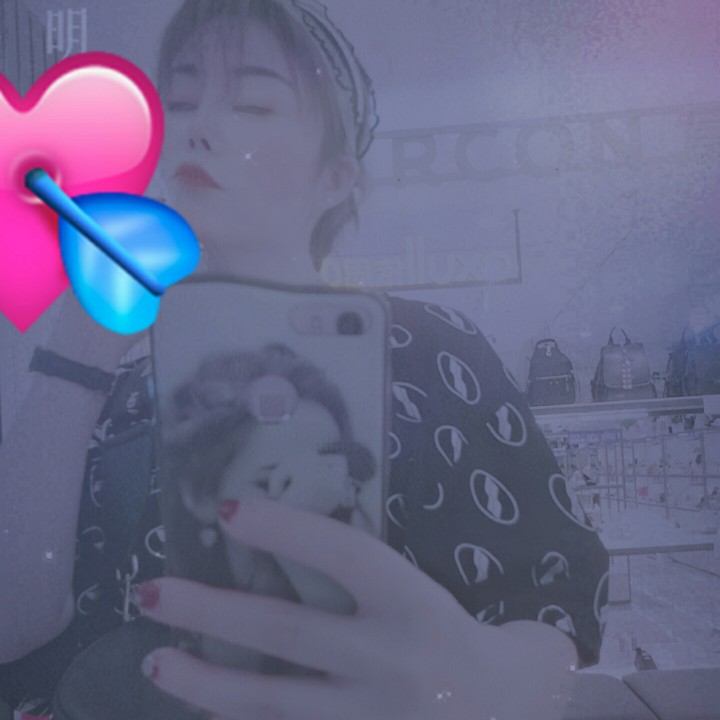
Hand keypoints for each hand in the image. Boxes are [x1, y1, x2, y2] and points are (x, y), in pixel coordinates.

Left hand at [135, 498, 577, 719]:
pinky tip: (207, 710)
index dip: (285, 528)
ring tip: (156, 662)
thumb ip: (382, 574)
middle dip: (210, 610)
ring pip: (273, 702)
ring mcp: (373, 718)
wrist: (517, 718)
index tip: (228, 509)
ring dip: (206, 683)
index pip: (342, 553)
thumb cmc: (477, 648)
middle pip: (286, 632)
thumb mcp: (437, 598)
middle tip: (150, 592)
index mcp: (417, 605)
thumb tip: (304, 547)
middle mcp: (393, 660)